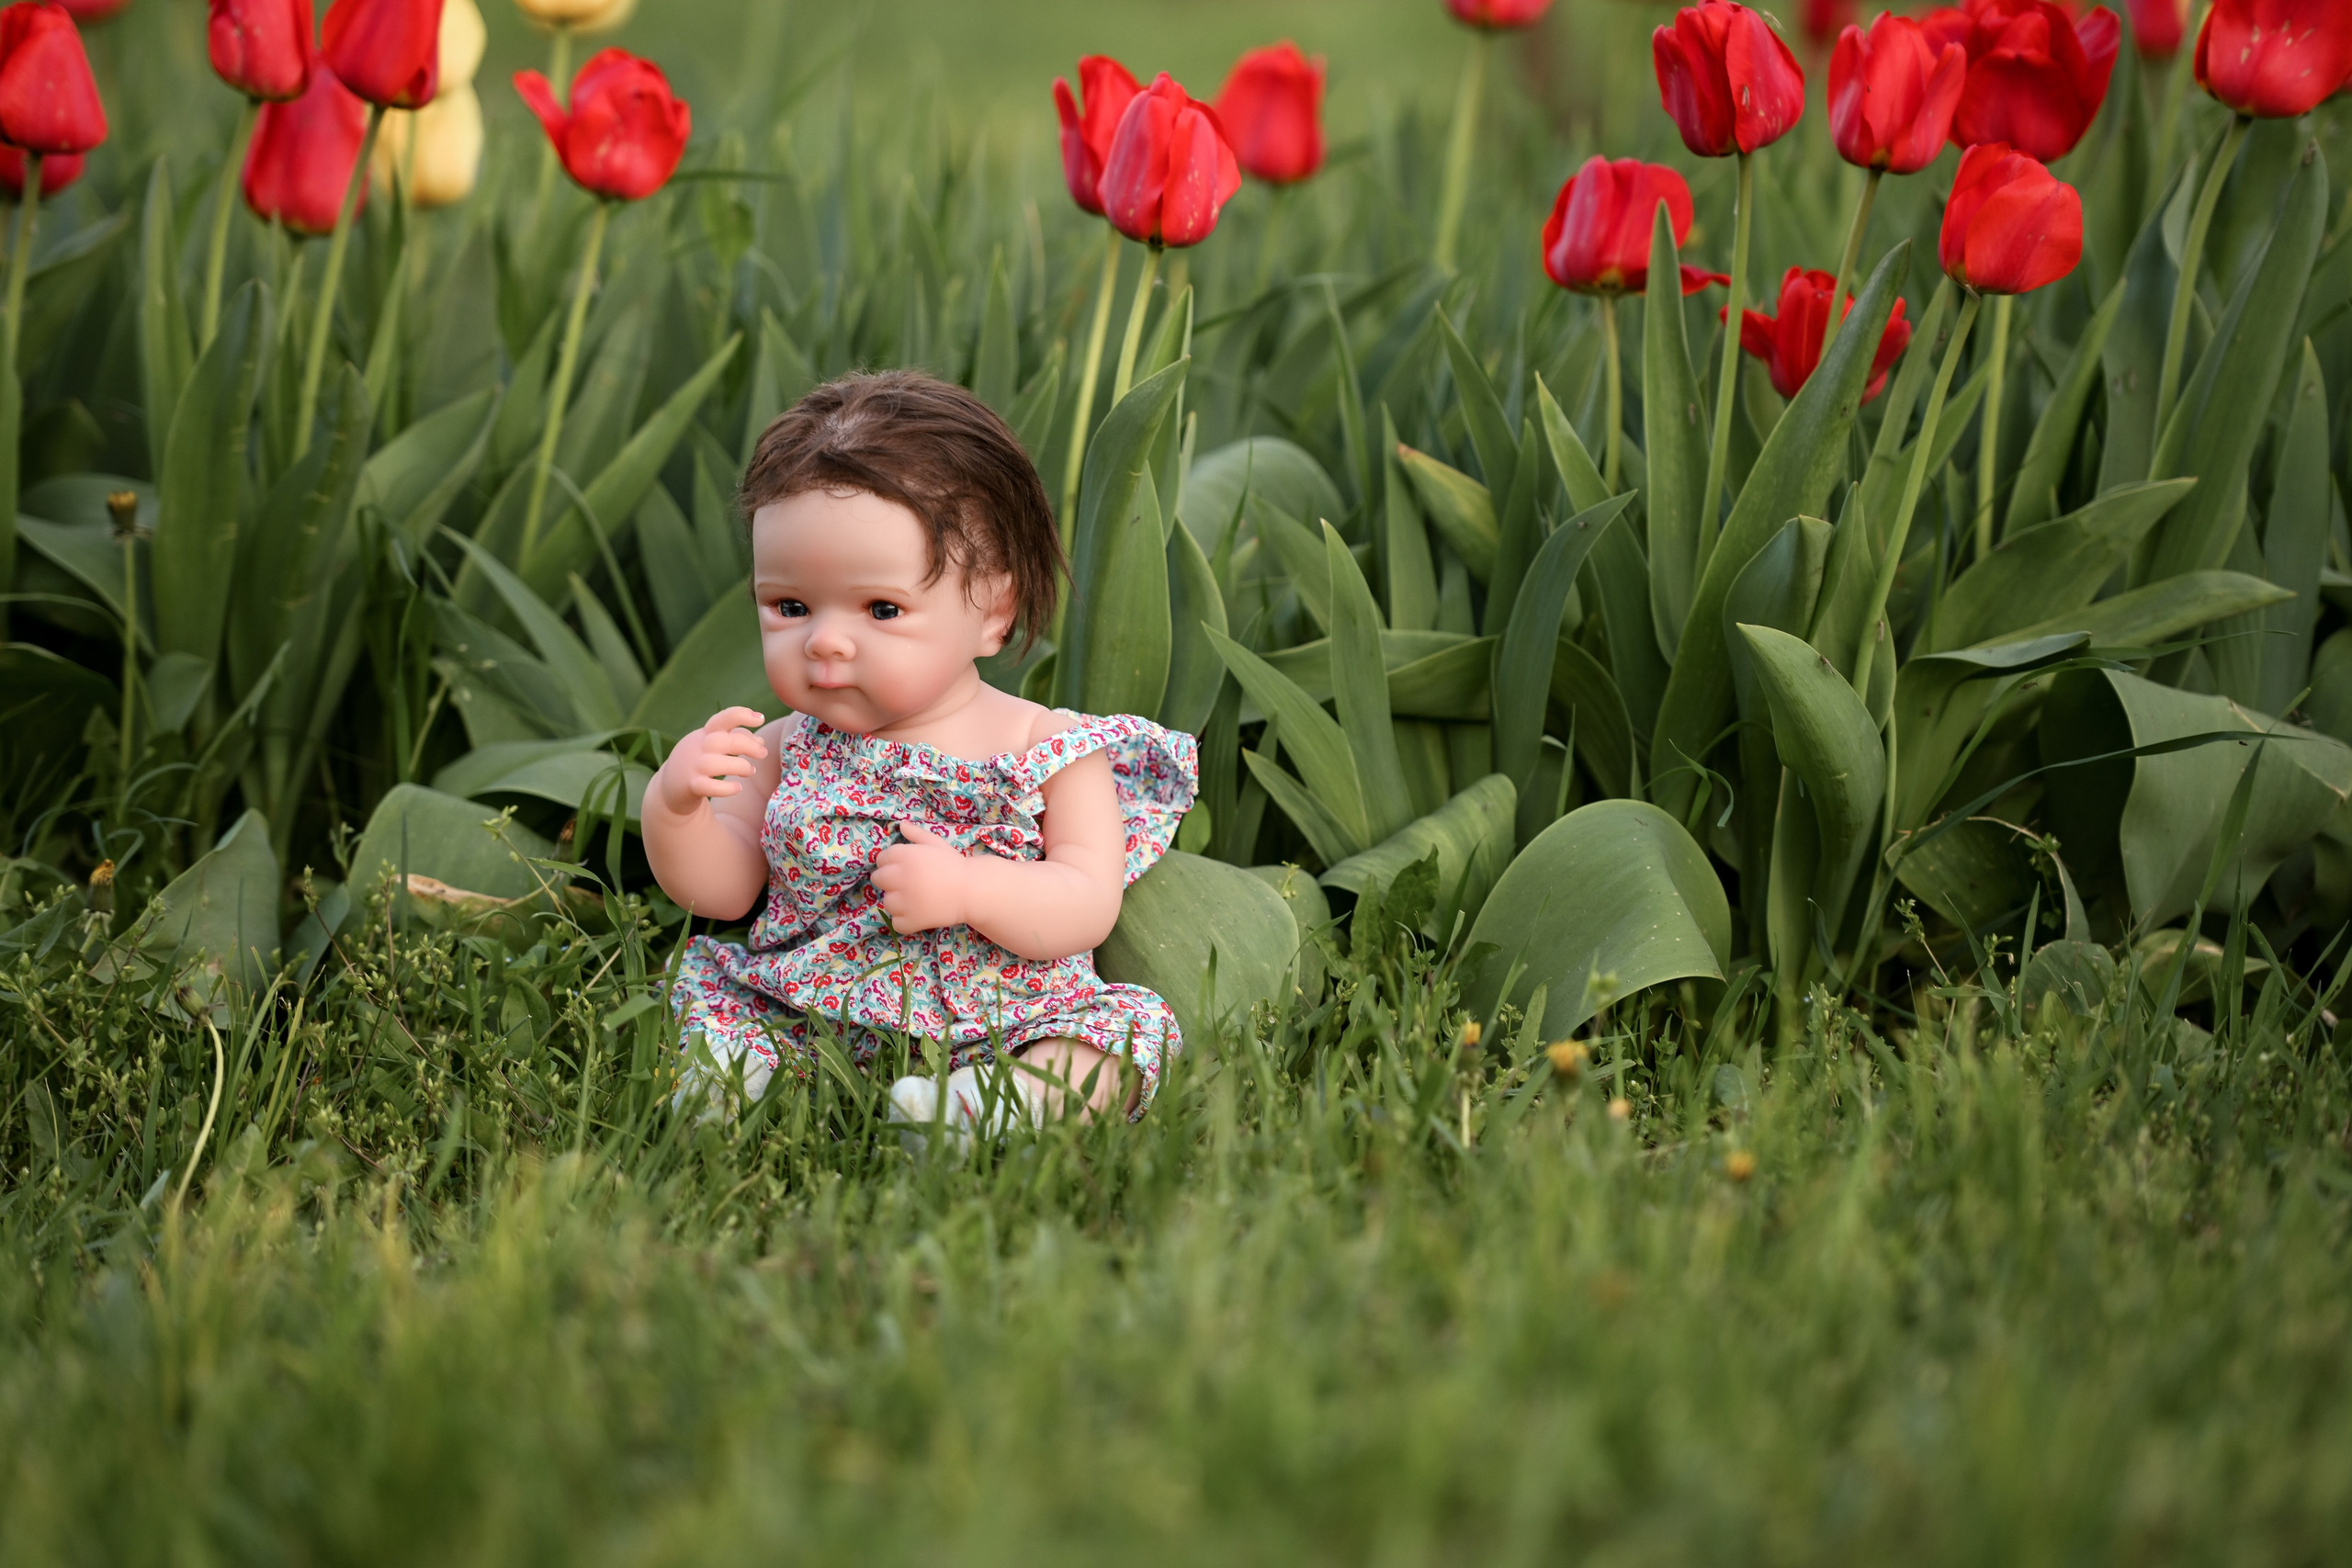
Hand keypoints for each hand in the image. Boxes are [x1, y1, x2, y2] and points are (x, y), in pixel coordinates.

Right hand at [656, 707, 766, 814]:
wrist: (669, 788)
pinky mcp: (691, 786)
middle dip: (749, 745)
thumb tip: (760, 742)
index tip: (760, 719)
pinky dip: (726, 788)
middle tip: (763, 754)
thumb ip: (736, 739)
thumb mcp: (714, 746)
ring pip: (717, 763)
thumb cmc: (698, 762)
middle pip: (724, 740)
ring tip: (751, 771)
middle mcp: (698, 747)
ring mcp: (693, 766)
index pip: (722, 719)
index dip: (741, 715)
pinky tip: (737, 788)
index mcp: (705, 734)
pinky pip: (709, 786)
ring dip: (740, 767)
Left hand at [870, 820, 970, 934]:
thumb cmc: (954, 865)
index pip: (882, 858)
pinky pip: (896, 922)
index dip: (891, 862)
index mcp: (905, 856)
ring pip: (886, 902)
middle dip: (889, 881)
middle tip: (907, 884)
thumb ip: (917, 834)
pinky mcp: (911, 920)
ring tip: (915, 899)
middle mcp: (901, 877)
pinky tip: (917, 913)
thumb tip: (902, 824)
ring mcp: (904, 901)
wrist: (972, 891)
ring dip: (897, 902)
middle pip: (878, 879)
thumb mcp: (936, 844)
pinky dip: (905, 920)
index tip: (904, 867)